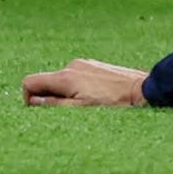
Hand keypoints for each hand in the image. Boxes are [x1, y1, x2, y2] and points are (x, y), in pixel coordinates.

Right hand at [22, 59, 149, 107]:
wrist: (144, 90)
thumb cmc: (114, 103)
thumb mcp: (81, 110)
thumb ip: (53, 105)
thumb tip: (33, 102)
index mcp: (65, 77)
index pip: (29, 81)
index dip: (29, 97)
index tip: (41, 109)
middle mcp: (73, 66)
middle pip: (46, 81)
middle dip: (51, 96)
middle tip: (71, 110)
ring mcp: (86, 63)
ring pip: (63, 80)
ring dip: (67, 93)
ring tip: (88, 103)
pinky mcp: (96, 65)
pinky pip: (77, 76)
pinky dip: (79, 87)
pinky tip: (97, 96)